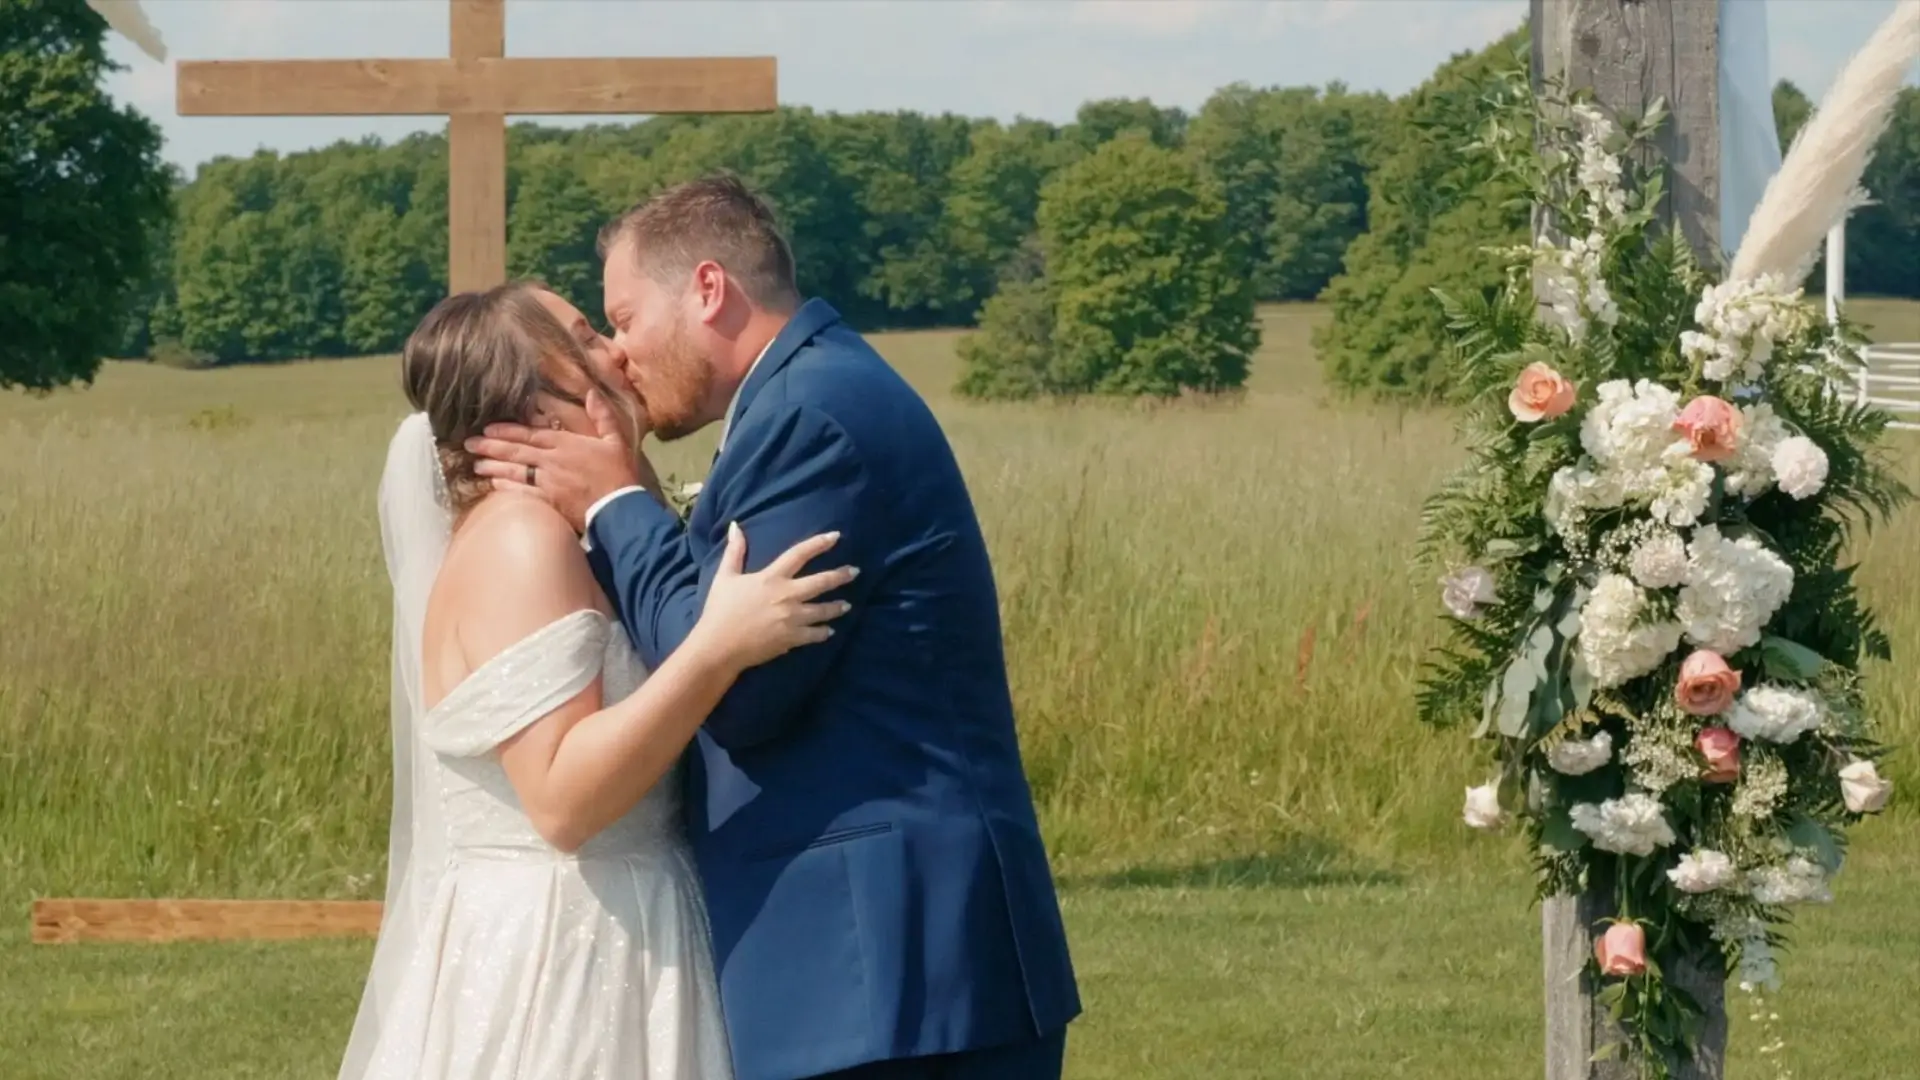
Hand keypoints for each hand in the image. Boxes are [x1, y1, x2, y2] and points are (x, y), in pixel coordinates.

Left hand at [467, 392, 643, 531]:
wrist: (619, 507)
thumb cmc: (618, 473)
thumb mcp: (615, 440)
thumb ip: (601, 415)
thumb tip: (591, 393)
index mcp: (565, 444)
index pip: (530, 434)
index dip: (507, 430)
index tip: (488, 428)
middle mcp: (551, 461)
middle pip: (516, 451)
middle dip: (490, 447)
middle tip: (468, 444)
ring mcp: (547, 482)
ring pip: (514, 472)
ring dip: (492, 468)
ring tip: (474, 465)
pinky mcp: (548, 501)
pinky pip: (523, 493)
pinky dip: (507, 489)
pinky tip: (494, 486)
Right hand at [687, 523, 855, 673]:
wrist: (719, 646)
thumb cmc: (720, 610)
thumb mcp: (725, 577)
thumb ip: (734, 551)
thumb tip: (735, 526)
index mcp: (771, 578)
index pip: (799, 554)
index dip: (819, 543)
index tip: (836, 536)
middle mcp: (786, 595)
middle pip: (821, 582)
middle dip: (840, 576)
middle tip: (855, 572)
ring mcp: (792, 618)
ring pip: (823, 610)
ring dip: (837, 607)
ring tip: (847, 605)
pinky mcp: (792, 638)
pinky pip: (815, 634)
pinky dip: (824, 632)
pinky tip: (829, 630)